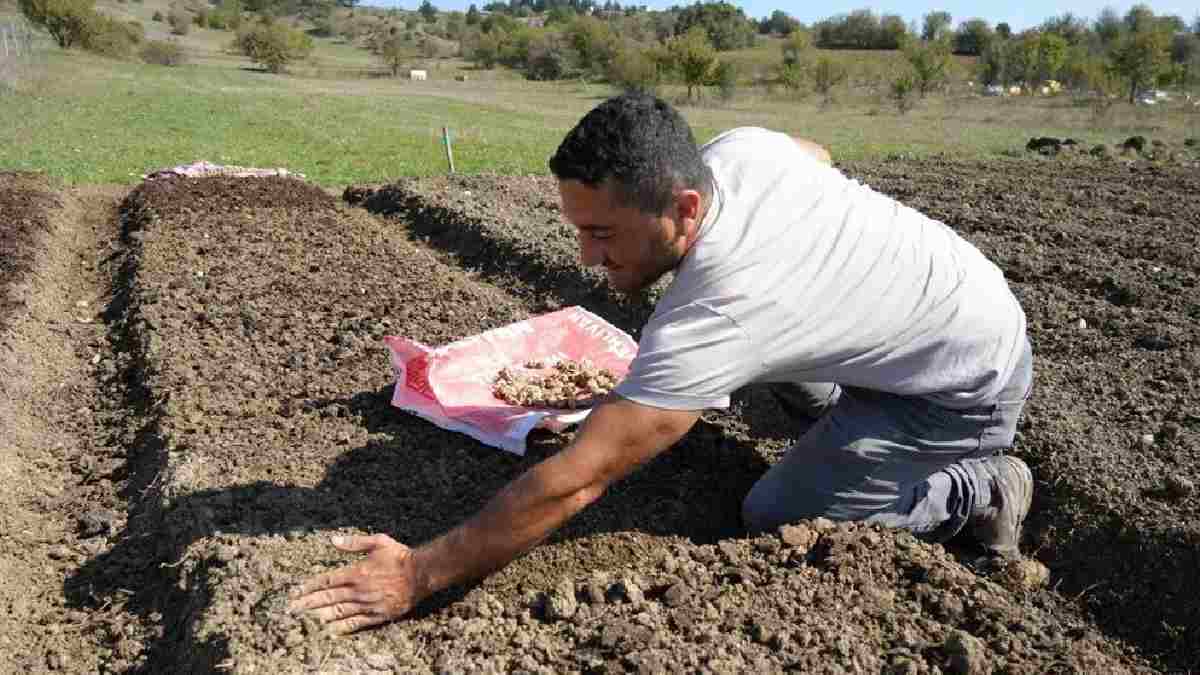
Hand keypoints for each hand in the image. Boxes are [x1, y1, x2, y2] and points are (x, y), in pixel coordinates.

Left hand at [288, 534, 425, 634]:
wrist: (421, 574)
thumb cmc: (399, 555)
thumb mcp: (378, 542)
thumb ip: (354, 543)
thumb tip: (332, 540)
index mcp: (356, 572)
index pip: (326, 580)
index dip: (309, 586)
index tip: (295, 591)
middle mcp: (358, 590)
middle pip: (327, 598)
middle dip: (307, 604)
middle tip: (291, 609)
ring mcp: (367, 604)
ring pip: (338, 612)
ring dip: (319, 616)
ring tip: (305, 620)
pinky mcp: (377, 615)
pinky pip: (355, 623)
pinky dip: (341, 628)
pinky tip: (330, 630)